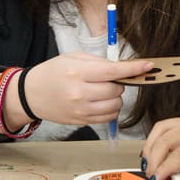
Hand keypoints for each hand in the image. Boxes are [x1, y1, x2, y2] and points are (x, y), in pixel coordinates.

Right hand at [23, 53, 151, 125]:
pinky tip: (101, 102)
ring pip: (115, 106)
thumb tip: (122, 67)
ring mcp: (81, 110)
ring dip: (116, 97)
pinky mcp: (81, 121)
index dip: (133, 68)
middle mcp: (80, 93)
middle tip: (109, 79)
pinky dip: (110, 109)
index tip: (148, 65)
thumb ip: (98, 62)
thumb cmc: (53, 72)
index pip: (113, 71)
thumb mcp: (73, 58)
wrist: (32, 94)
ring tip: (104, 91)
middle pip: (116, 90)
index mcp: (78, 73)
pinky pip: (108, 118)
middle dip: (119, 82)